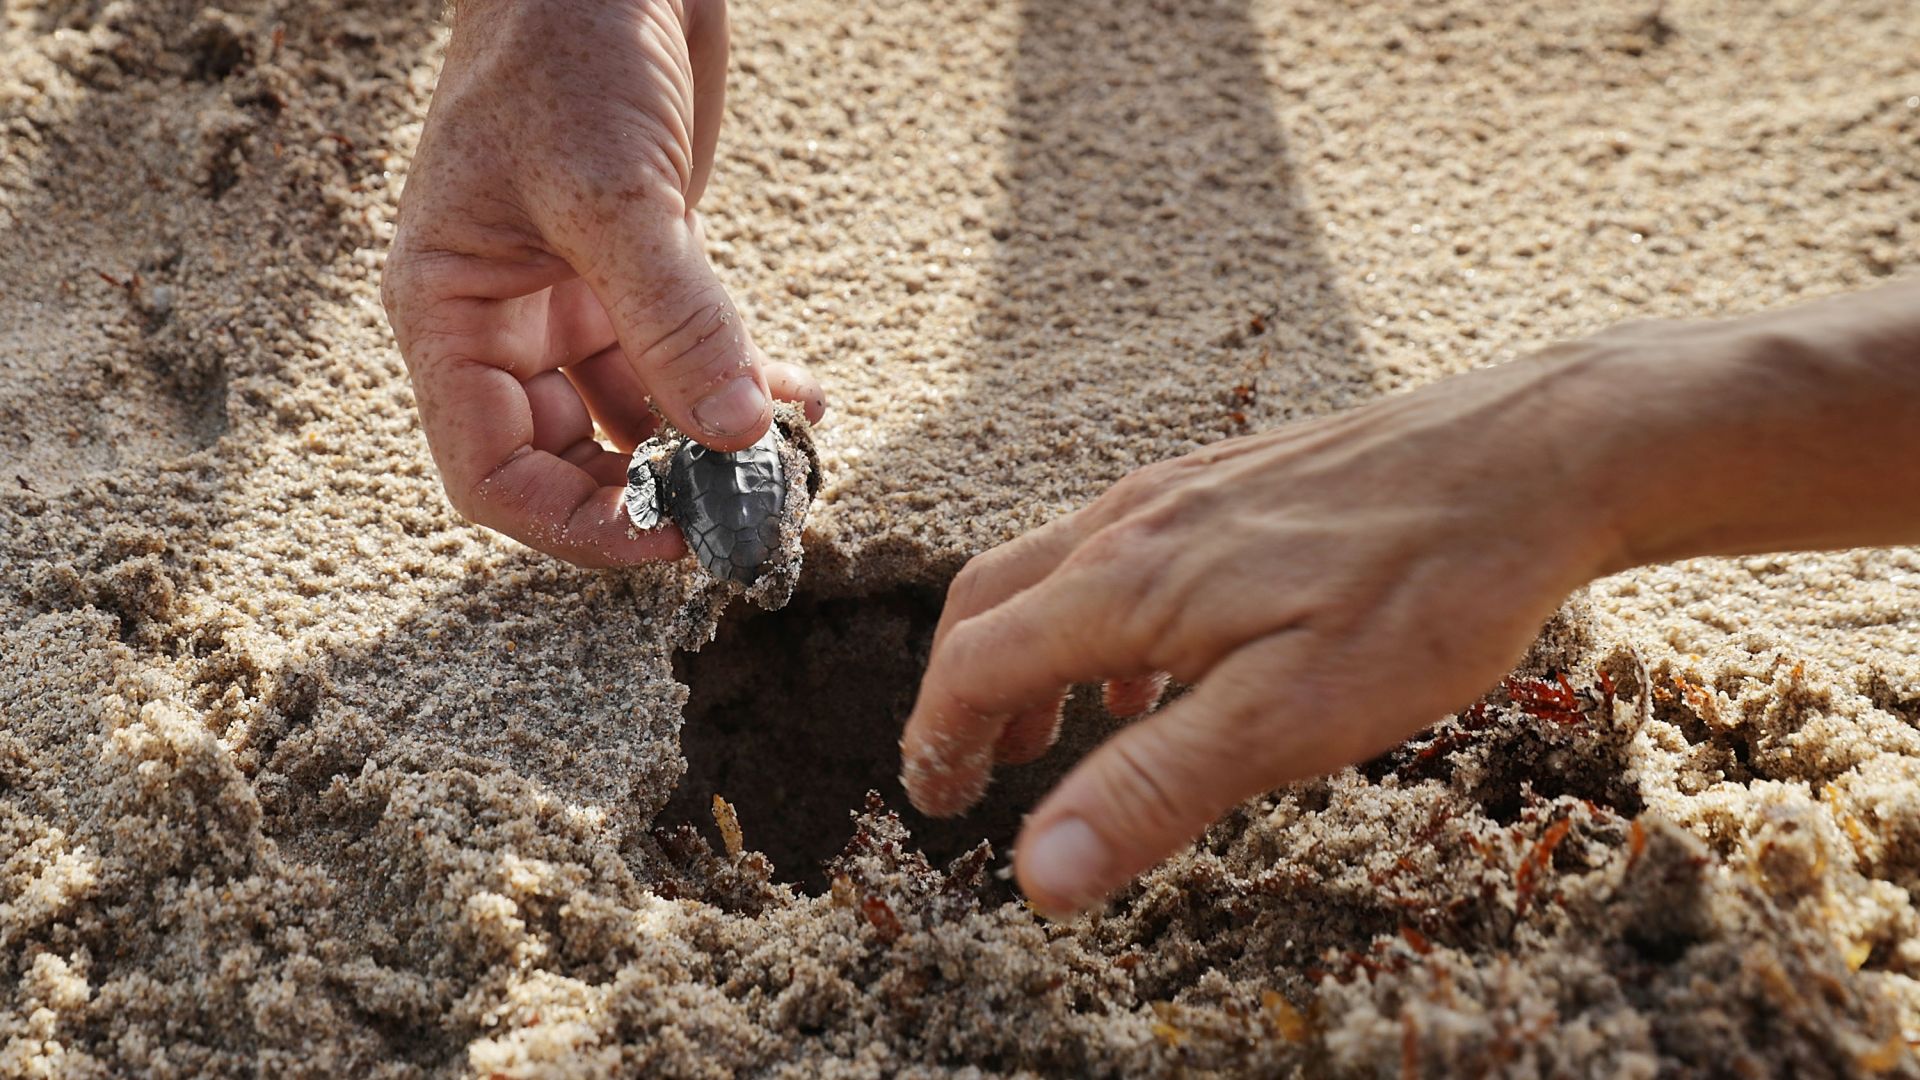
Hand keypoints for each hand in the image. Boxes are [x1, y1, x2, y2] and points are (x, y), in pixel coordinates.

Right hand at [382, 0, 823, 566]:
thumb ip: (672, 320)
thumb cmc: (566, 49)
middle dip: (658, 491)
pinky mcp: (641, 275)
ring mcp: (575, 302)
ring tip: (794, 449)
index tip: (672, 540)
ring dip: (713, 445)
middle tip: (751, 508)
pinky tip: (802, 395)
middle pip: (570, 461)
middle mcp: (506, 322)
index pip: (492, 474)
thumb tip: (734, 440)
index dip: (577, 525)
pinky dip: (742, 388)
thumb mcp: (610, 191)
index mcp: (451, 312)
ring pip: (639, 419)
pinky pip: (686, 363)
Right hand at [899, 351, 1628, 916]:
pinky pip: (1123, 550)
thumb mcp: (1290, 717)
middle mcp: (1133, 521)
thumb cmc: (1425, 592)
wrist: (1537, 457)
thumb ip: (1155, 789)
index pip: (976, 662)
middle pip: (992, 605)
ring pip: (1055, 573)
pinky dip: (1097, 621)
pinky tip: (1162, 667)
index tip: (936, 801)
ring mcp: (1184, 489)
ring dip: (1028, 657)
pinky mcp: (1235, 481)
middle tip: (969, 772)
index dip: (938, 738)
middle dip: (963, 694)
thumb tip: (1039, 874)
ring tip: (1052, 733)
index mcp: (1125, 583)